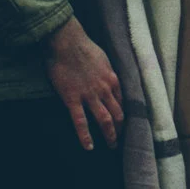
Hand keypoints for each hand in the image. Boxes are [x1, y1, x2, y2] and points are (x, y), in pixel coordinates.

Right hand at [46, 17, 121, 150]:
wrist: (67, 41)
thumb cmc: (82, 45)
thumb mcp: (102, 57)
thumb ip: (104, 70)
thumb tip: (104, 75)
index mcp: (112, 78)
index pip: (122, 101)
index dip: (123, 114)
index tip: (122, 123)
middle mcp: (104, 89)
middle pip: (117, 113)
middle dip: (120, 128)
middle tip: (120, 140)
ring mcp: (89, 95)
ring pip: (104, 120)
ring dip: (109, 135)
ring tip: (111, 146)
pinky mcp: (73, 99)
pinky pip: (81, 121)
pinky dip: (85, 136)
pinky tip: (88, 147)